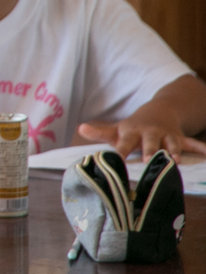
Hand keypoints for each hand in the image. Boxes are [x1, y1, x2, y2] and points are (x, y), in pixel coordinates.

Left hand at [79, 102, 205, 161]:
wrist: (158, 112)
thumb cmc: (132, 128)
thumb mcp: (117, 129)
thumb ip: (100, 132)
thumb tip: (81, 128)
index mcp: (132, 132)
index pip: (124, 143)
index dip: (121, 152)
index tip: (116, 161)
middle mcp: (150, 133)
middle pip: (150, 143)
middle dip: (150, 151)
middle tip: (149, 161)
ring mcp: (167, 135)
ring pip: (172, 144)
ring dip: (175, 151)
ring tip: (177, 162)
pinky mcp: (180, 138)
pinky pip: (193, 143)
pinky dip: (201, 148)